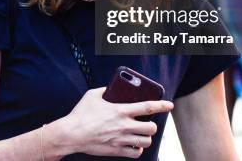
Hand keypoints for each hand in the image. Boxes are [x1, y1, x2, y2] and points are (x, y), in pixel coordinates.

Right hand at [58, 87, 172, 158]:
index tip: (169, 105)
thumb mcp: (92, 95)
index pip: (147, 107)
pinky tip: (134, 144)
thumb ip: (105, 90)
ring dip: (146, 137)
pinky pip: (136, 153)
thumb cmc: (80, 114)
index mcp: (120, 110)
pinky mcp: (116, 150)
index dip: (162, 105)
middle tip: (147, 123)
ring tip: (141, 134)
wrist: (71, 134)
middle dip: (152, 125)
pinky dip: (138, 149)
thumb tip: (112, 88)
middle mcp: (123, 126)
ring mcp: (121, 139)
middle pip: (151, 128)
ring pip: (146, 142)